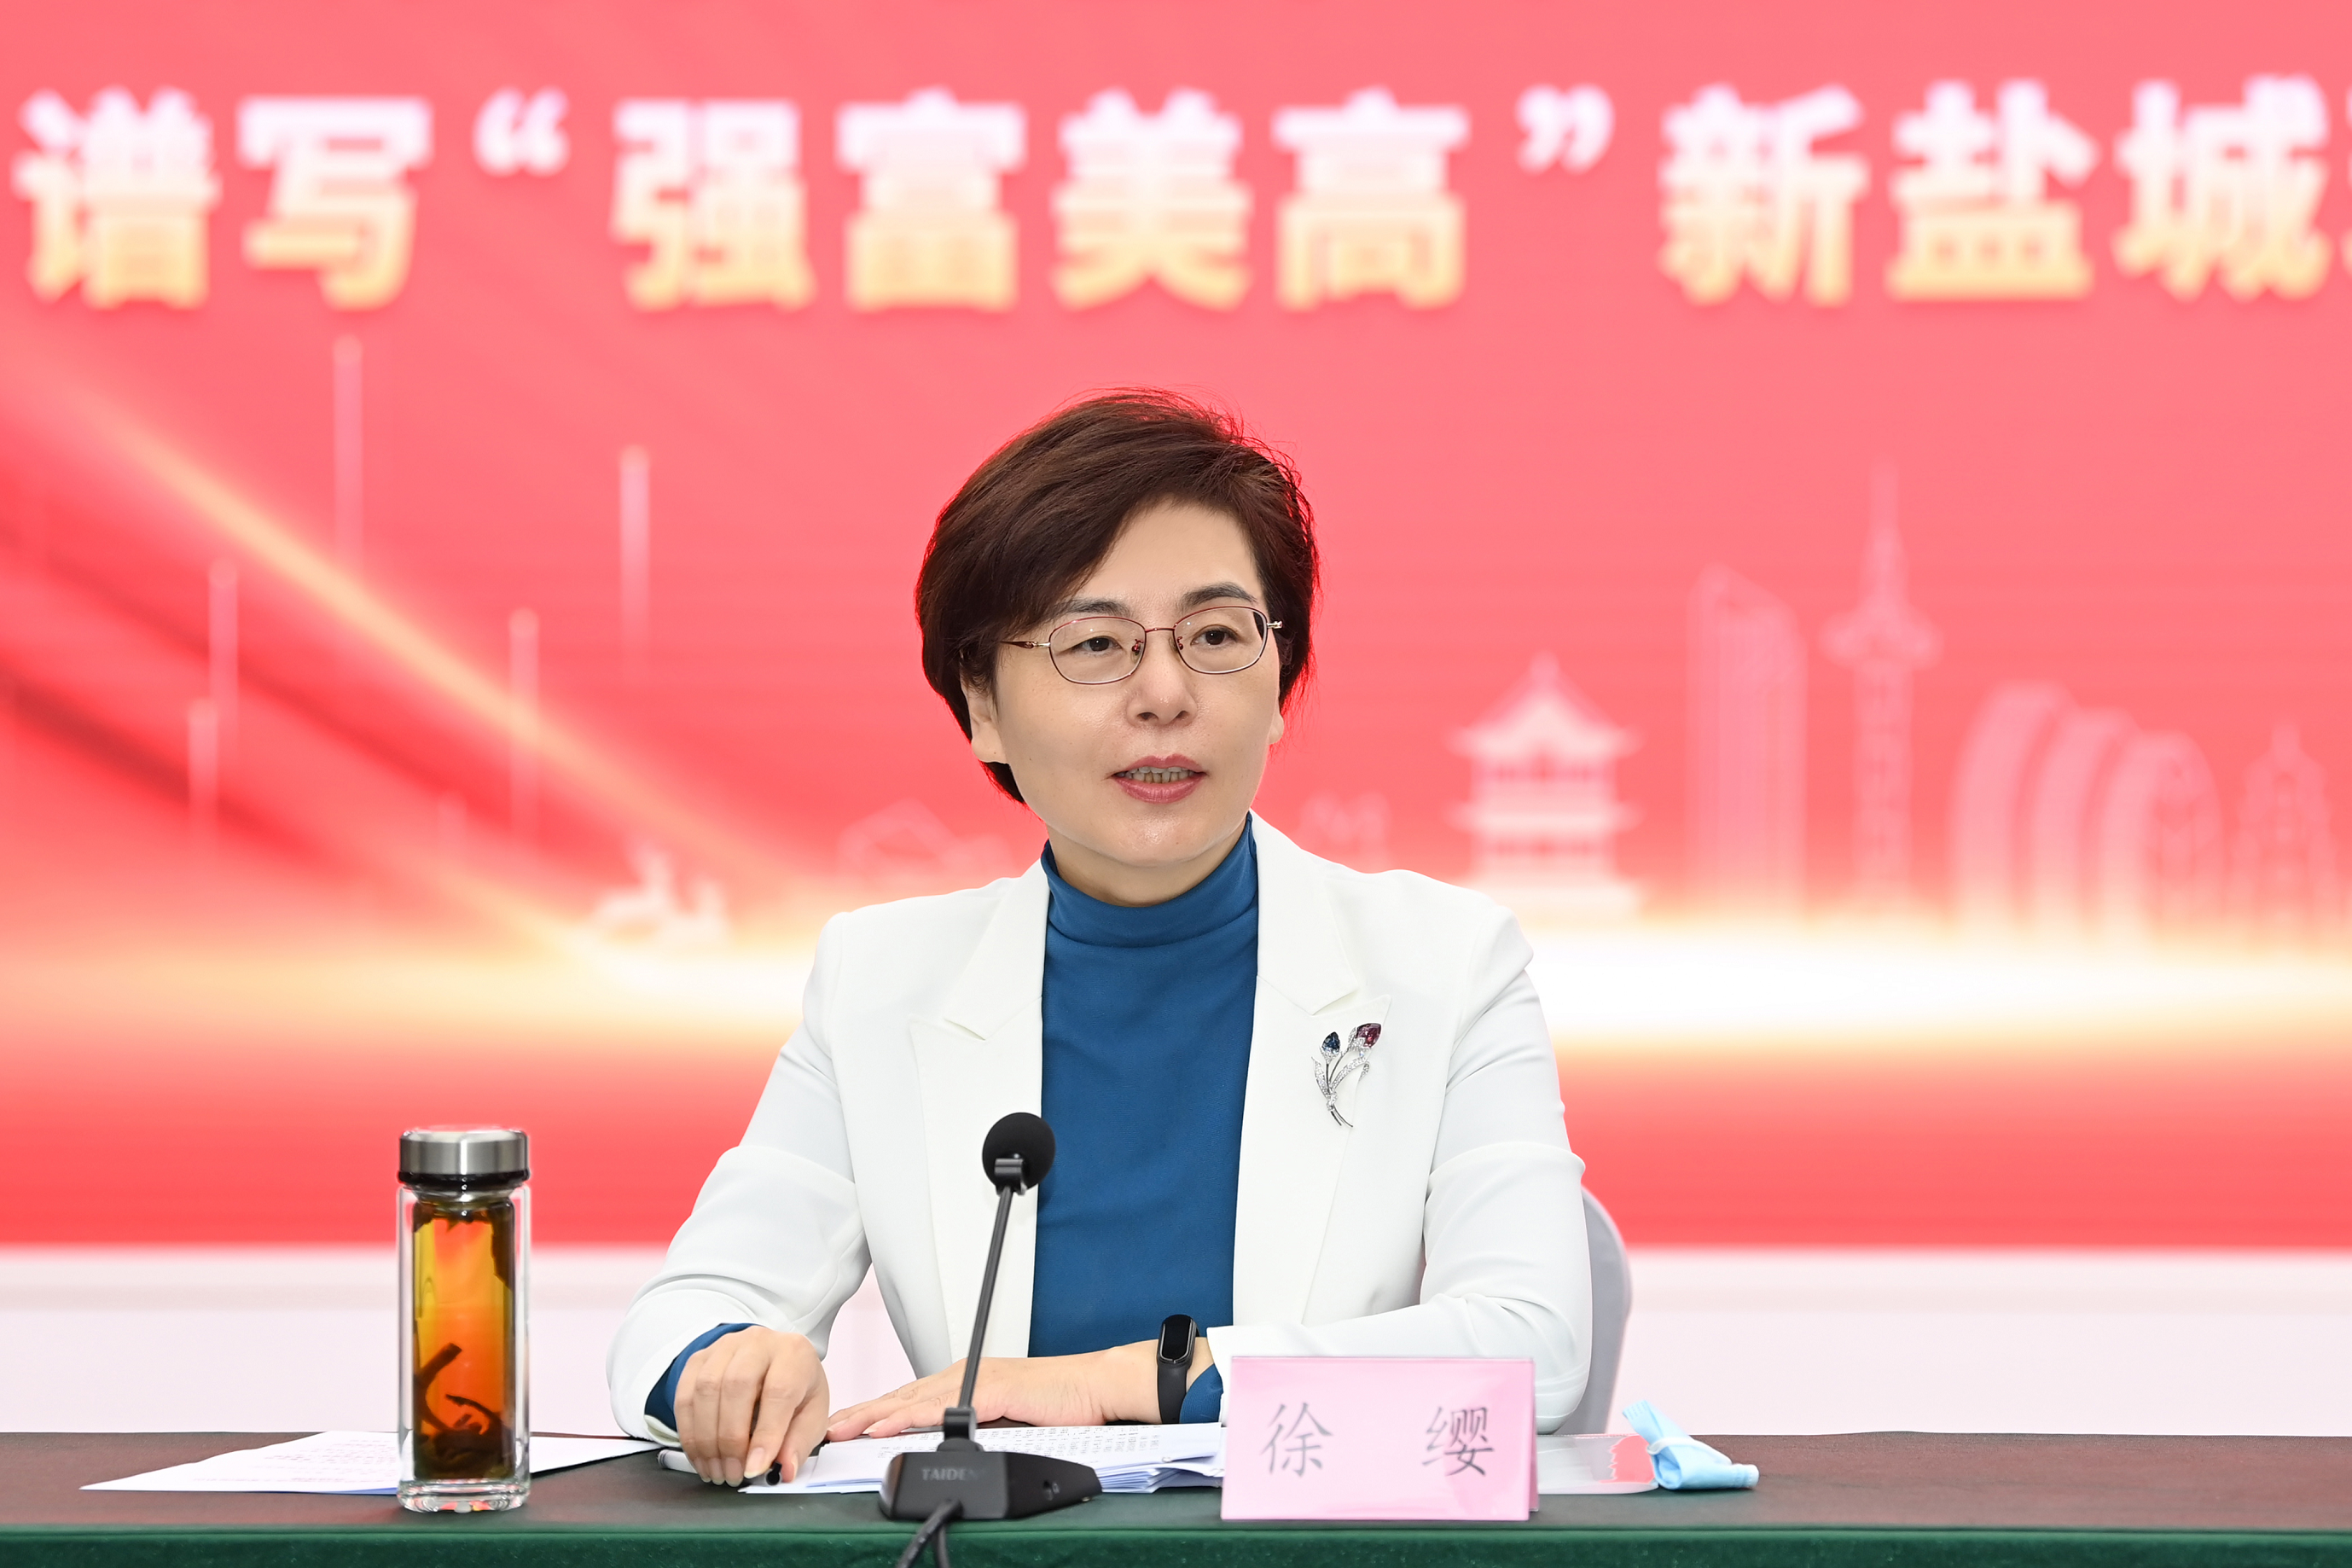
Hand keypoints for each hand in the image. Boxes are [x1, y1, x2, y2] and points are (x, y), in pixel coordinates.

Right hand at [674, 1326, 829, 1484]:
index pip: (779, 1391)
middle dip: (731, 1440)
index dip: (766, 1434)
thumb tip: (784, 1470)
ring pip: (706, 1389)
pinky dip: (688, 1432)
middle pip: (736, 1387)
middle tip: (734, 1475)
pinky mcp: (699, 1359)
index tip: (755, 1469)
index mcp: (794, 1353)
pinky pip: (684, 1395)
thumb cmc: (795, 1388)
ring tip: (717, 1471)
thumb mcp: (812, 1414)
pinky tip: (700, 1456)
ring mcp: (725, 1347)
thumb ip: (800, 1443)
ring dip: (706, 1440)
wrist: (774, 1361)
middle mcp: (758, 1343)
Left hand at [827, 1341, 1159, 1439]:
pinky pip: (939, 1407)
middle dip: (859, 1412)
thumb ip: (977, 1430)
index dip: (873, 1412)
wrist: (1097, 1387)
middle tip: (823, 1427)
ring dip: (870, 1415)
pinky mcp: (990, 1389)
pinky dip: (905, 1418)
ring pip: (911, 1400)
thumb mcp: (1007, 1422)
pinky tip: (882, 1427)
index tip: (844, 1425)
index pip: (909, 1400)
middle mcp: (964, 1377)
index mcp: (966, 1383)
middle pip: (900, 1398)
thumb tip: (946, 1451)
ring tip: (839, 1428)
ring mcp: (975, 1381)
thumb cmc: (1060, 1405)